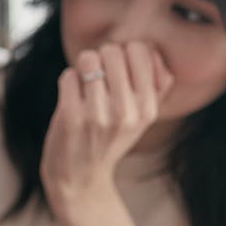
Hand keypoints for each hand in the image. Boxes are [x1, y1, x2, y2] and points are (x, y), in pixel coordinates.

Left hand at [40, 42, 173, 218]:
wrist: (80, 176)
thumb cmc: (110, 138)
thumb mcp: (142, 117)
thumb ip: (157, 83)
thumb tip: (152, 49)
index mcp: (148, 109)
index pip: (141, 50)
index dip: (125, 51)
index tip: (118, 68)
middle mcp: (126, 112)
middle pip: (112, 50)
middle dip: (101, 57)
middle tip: (98, 76)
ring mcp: (97, 115)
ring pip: (88, 58)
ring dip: (82, 68)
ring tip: (85, 85)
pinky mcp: (71, 118)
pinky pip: (68, 75)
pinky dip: (68, 81)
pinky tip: (72, 97)